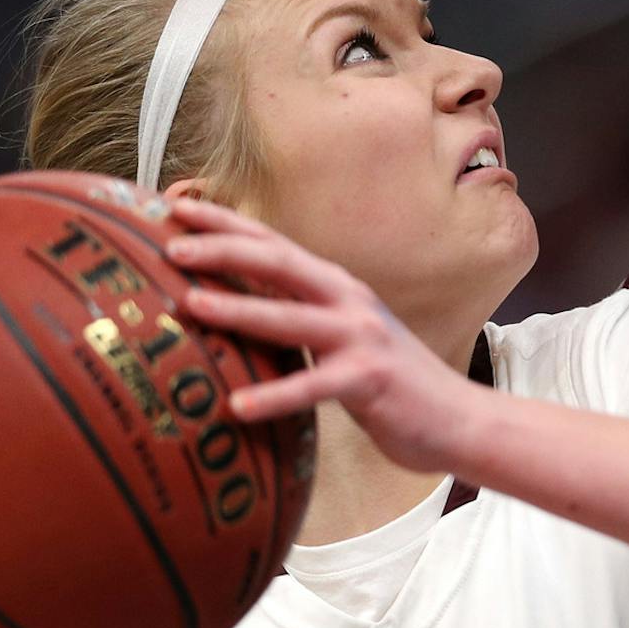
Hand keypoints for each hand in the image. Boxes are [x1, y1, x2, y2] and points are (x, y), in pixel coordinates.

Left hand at [165, 197, 490, 475]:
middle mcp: (347, 301)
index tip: (176, 207)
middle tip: (170, 245)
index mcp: (335, 288)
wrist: (458, 419)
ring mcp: (361, 338)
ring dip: (238, 309)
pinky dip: (275, 396)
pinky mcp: (369, 381)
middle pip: (277, 264)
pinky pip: (313, 388)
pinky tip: (237, 407)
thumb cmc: (388, 385)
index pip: (272, 245)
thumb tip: (234, 316)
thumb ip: (297, 322)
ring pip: (290, 318)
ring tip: (191, 305)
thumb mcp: (340, 340)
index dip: (226, 223)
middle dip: (222, 250)